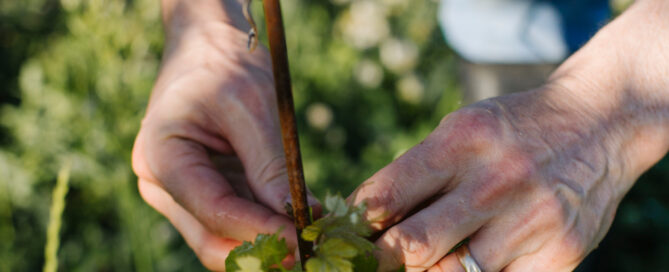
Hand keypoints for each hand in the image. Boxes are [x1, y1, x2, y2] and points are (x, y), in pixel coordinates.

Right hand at [132, 2, 315, 268]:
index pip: (212, 210)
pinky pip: (234, 219)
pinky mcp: (205, 189)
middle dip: (260, 249)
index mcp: (162, 156)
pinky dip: (265, 225)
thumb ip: (269, 164)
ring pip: (223, 237)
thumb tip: (295, 217)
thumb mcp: (251, 106)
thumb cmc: (224, 65)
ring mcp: (181, 191)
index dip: (258, 231)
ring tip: (309, 239)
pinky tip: (297, 223)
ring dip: (265, 242)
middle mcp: (162, 183)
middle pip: (211, 237)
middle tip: (308, 253)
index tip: (302, 240)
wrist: (208, 46)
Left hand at [349, 1, 668, 270]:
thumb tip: (364, 219)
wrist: (598, 123)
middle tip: (376, 257)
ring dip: (429, 270)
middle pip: (411, 245)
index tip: (345, 235)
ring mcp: (530, 222)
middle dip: (382, 258)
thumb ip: (416, 173)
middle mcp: (495, 181)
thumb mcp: (460, 130)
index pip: (385, 196)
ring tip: (427, 258)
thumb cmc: (512, 130)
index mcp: (461, 141)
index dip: (354, 225)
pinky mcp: (559, 256)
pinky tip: (469, 262)